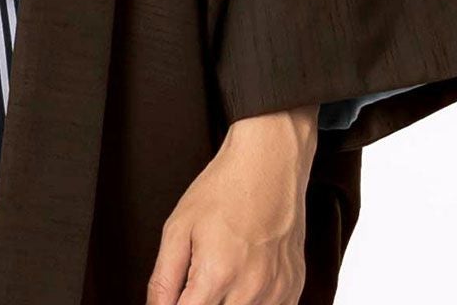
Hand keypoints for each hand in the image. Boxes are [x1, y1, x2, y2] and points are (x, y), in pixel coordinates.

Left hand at [147, 106, 316, 304]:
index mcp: (216, 275)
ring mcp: (277, 293)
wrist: (267, 165)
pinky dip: (251, 303)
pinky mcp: (293, 289)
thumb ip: (164, 278)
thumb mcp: (178, 228)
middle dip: (201, 303)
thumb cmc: (222, 191)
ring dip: (226, 304)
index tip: (174, 296)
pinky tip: (242, 280)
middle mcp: (250, 291)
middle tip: (196, 282)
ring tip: (220, 274)